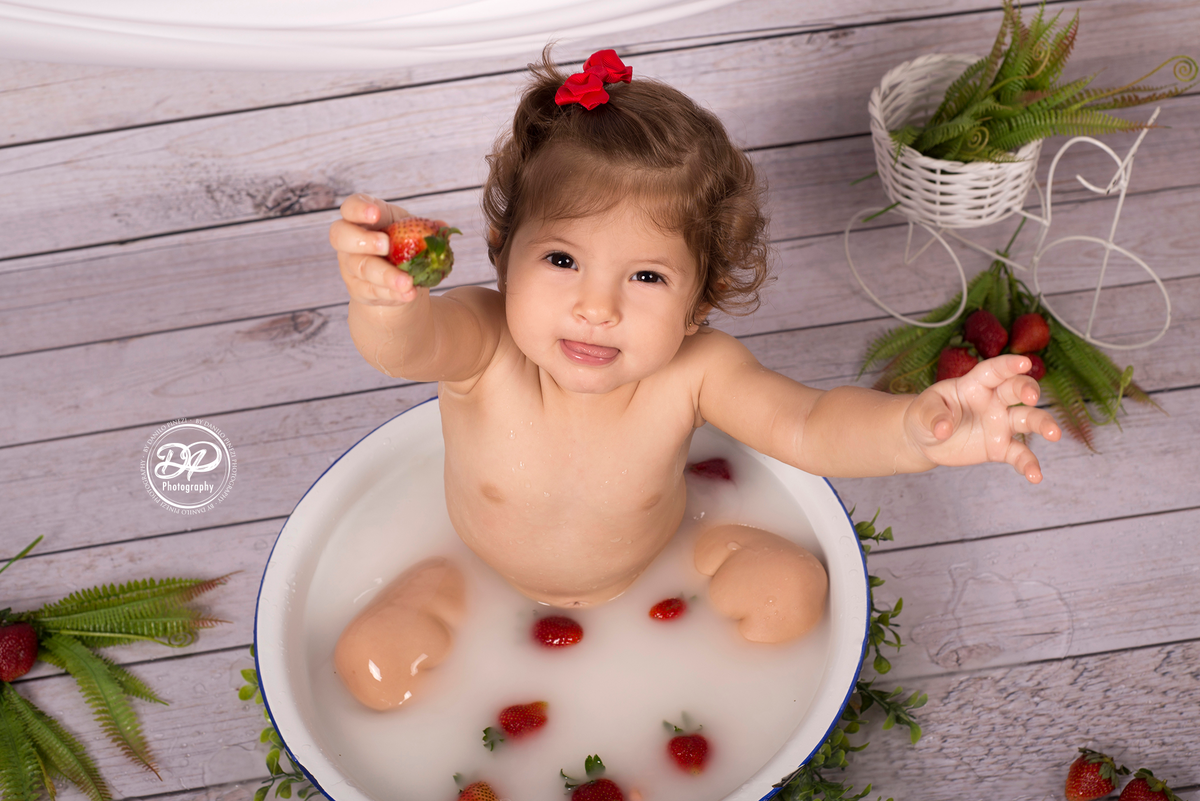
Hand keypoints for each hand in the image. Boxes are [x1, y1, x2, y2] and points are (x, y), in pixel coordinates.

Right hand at [329, 194, 445, 305]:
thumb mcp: (414, 232)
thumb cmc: (404, 246)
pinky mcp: (358, 289)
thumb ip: (426, 229)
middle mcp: (349, 241)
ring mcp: (350, 266)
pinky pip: (372, 291)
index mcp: (362, 218)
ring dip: (385, 275)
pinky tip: (408, 294)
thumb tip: (444, 227)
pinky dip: (392, 293)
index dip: (359, 209)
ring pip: (360, 268)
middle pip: (340, 236)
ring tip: (407, 282)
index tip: (376, 213)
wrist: (399, 279)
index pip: (350, 207)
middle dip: (363, 240)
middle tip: (385, 245)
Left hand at [906, 354, 1061, 482]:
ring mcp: (999, 423)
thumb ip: (934, 416)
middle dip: (1028, 390)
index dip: (1008, 365)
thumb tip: (944, 429)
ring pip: (1027, 420)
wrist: (925, 439)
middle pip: (1016, 390)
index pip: (993, 371)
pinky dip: (1028, 464)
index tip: (1024, 362)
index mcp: (974, 385)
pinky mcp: (1000, 447)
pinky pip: (1019, 454)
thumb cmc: (925, 415)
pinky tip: (1036, 476)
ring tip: (1054, 434)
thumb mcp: (922, 411)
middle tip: (1032, 398)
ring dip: (1042, 424)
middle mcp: (993, 401)